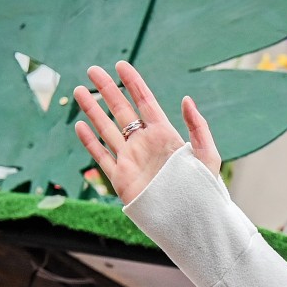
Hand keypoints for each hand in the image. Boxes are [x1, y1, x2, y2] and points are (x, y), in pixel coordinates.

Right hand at [71, 61, 221, 203]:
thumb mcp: (207, 156)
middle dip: (107, 90)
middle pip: (121, 111)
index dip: (133, 84)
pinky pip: (101, 156)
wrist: (190, 220)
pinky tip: (79, 125)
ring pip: (106, 129)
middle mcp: (144, 144)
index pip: (145, 103)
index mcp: (165, 136)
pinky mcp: (120, 178)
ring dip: (92, 110)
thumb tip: (186, 99)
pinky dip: (89, 142)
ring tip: (79, 91)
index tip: (121, 65)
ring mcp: (130, 160)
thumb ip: (198, 127)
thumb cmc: (204, 190)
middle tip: (92, 70)